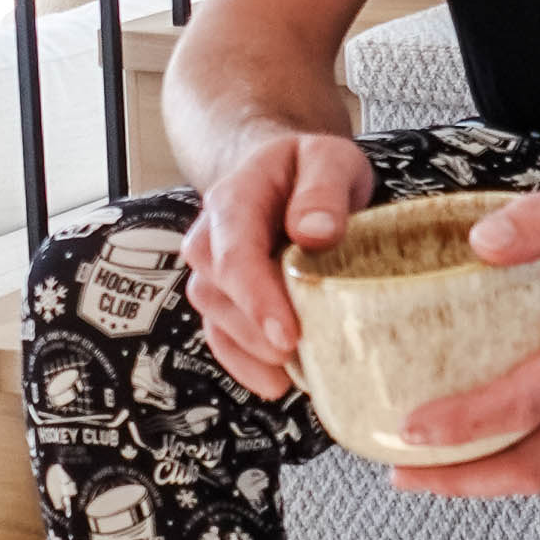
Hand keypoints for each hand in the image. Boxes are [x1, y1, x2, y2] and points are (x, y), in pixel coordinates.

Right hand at [180, 126, 373, 398]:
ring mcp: (212, 272)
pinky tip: (279, 381)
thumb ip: (323, 189)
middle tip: (303, 354)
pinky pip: (221, 338)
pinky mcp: (224, 299)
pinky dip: (247, 365)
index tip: (288, 334)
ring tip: (301, 369)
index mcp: (234, 199)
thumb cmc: (309, 168)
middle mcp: (211, 237)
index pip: (233, 253)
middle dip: (257, 331)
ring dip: (254, 352)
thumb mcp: (329, 159)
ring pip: (217, 320)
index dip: (256, 299)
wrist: (286, 172)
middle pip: (217, 292)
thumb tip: (316, 232)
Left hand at [391, 171, 539, 496]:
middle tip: (398, 469)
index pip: (528, 403)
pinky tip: (462, 439)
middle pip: (532, 463)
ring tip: (416, 467)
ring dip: (479, 478)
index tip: (410, 428)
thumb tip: (479, 243)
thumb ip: (539, 218)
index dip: (466, 424)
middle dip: (462, 479)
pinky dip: (504, 454)